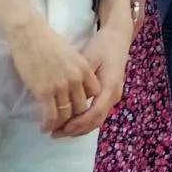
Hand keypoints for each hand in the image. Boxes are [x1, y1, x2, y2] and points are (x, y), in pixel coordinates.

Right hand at [6, 13, 102, 133]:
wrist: (29, 34)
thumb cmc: (47, 42)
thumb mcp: (71, 55)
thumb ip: (76, 70)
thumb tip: (74, 85)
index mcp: (85, 68)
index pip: (94, 93)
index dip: (86, 103)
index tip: (77, 109)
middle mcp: (76, 79)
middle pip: (81, 107)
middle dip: (74, 118)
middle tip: (65, 124)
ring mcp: (61, 86)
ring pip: (66, 114)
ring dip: (60, 125)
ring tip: (53, 128)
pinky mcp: (44, 91)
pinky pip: (50, 114)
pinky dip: (48, 124)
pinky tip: (44, 127)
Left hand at [57, 6, 131, 136]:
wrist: (117, 37)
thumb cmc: (102, 46)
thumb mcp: (88, 59)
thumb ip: (78, 79)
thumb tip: (63, 96)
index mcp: (110, 86)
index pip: (94, 113)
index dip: (76, 123)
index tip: (58, 127)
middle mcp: (114, 95)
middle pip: (95, 121)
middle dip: (75, 130)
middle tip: (54, 134)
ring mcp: (113, 96)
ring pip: (97, 120)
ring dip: (79, 128)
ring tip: (59, 131)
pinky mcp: (109, 94)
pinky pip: (97, 114)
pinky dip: (84, 121)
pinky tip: (70, 123)